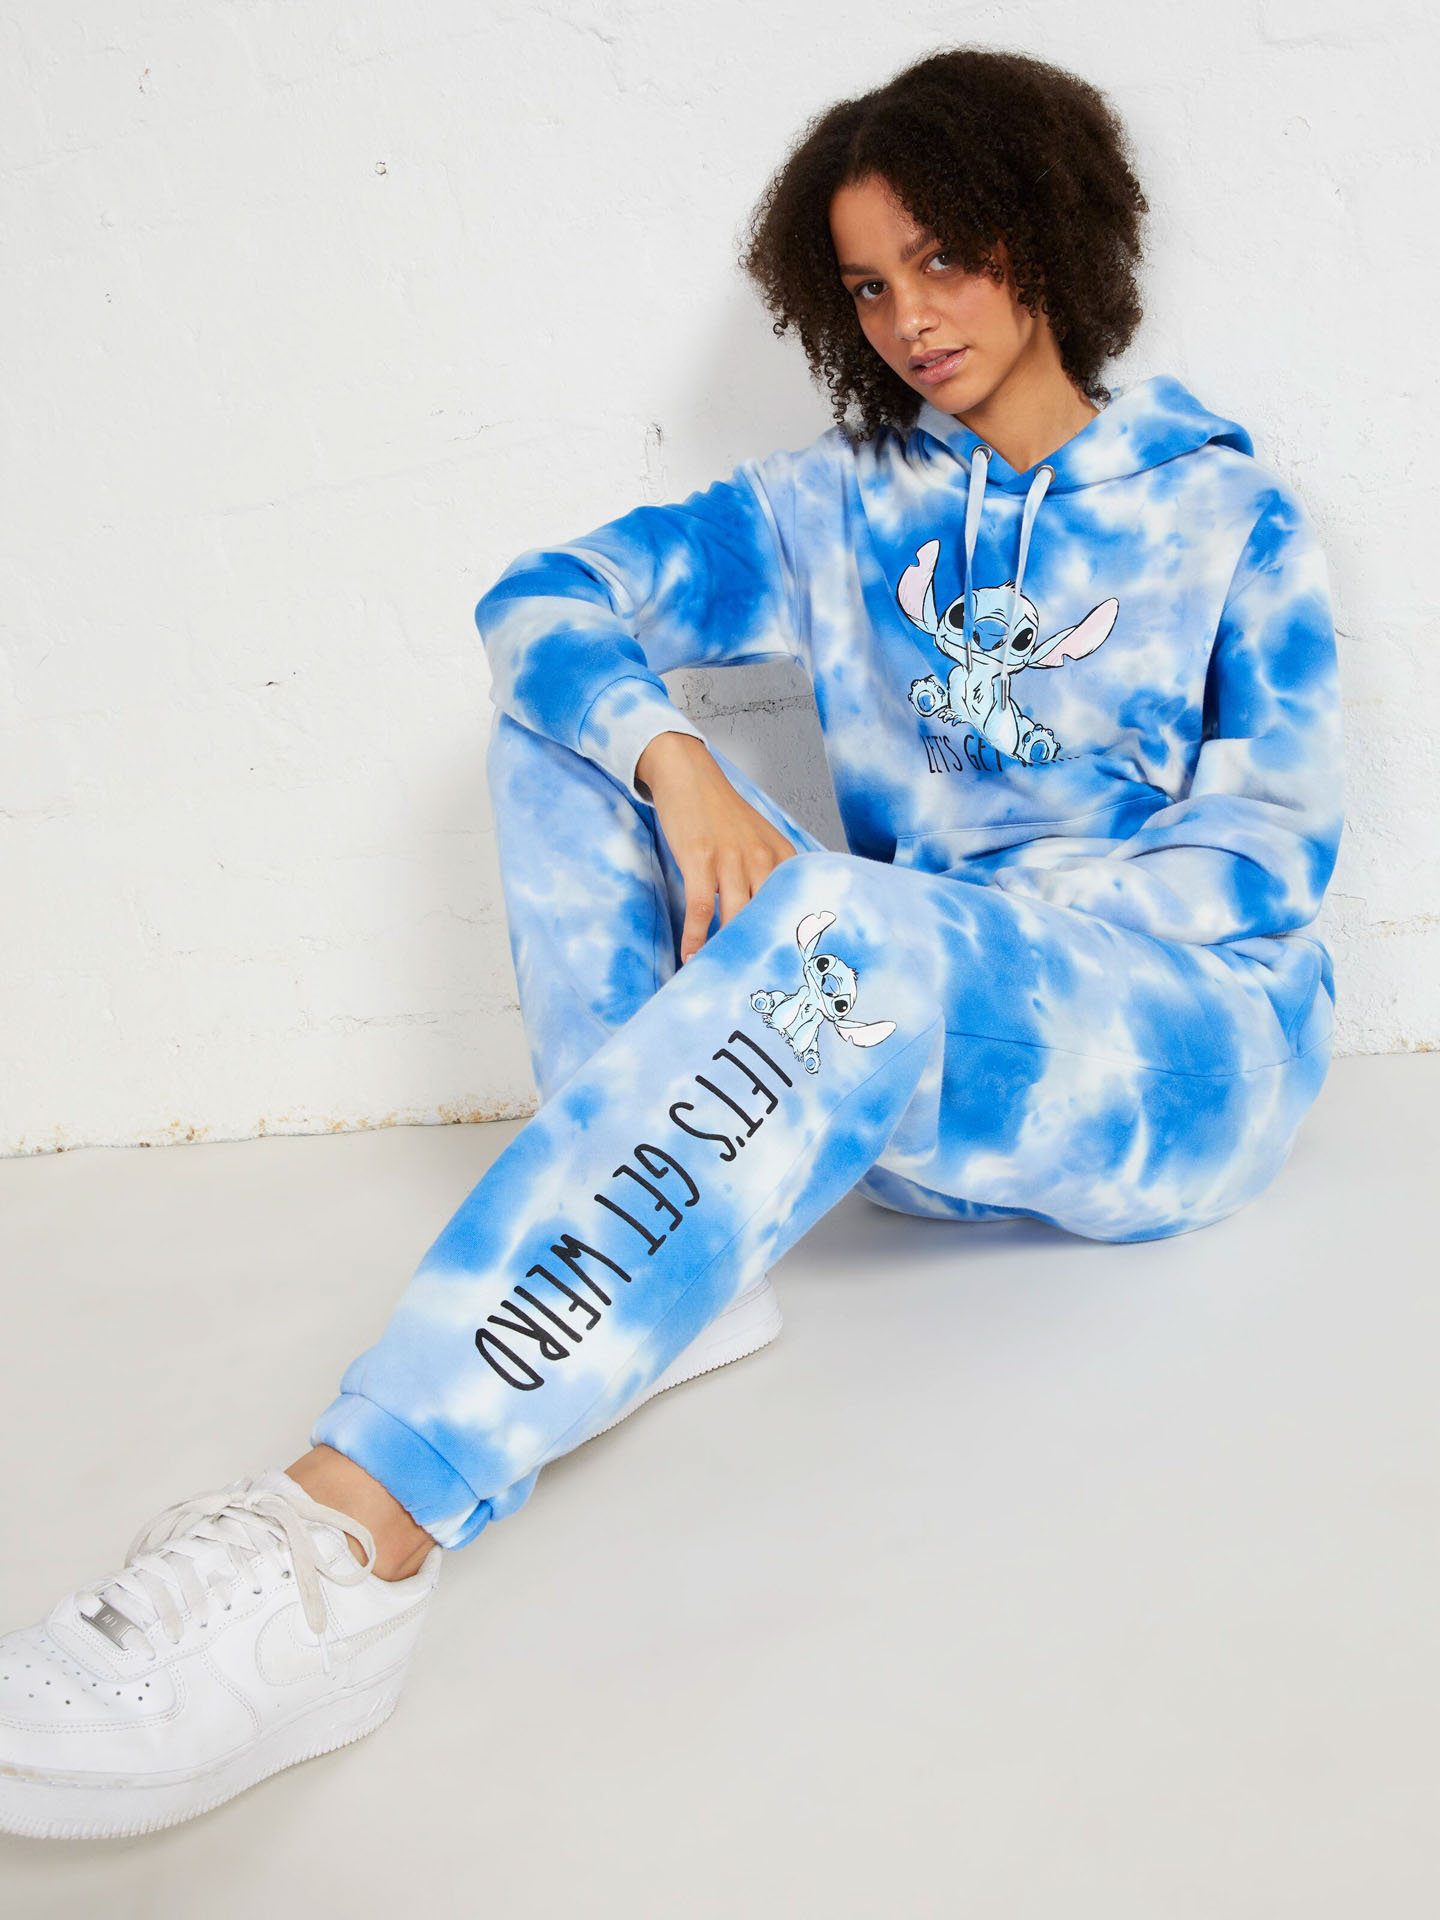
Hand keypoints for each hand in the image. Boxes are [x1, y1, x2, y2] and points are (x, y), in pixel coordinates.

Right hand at [635, 732, 797, 963]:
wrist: (689, 775)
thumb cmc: (722, 814)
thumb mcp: (759, 841)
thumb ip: (770, 876)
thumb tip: (770, 922)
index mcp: (783, 857)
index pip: (794, 908)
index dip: (792, 943)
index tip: (791, 974)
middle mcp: (763, 859)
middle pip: (766, 919)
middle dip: (761, 954)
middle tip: (756, 987)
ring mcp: (732, 858)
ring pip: (735, 918)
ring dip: (726, 951)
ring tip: (719, 977)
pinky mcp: (701, 859)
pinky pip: (700, 909)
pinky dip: (695, 937)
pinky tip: (690, 956)